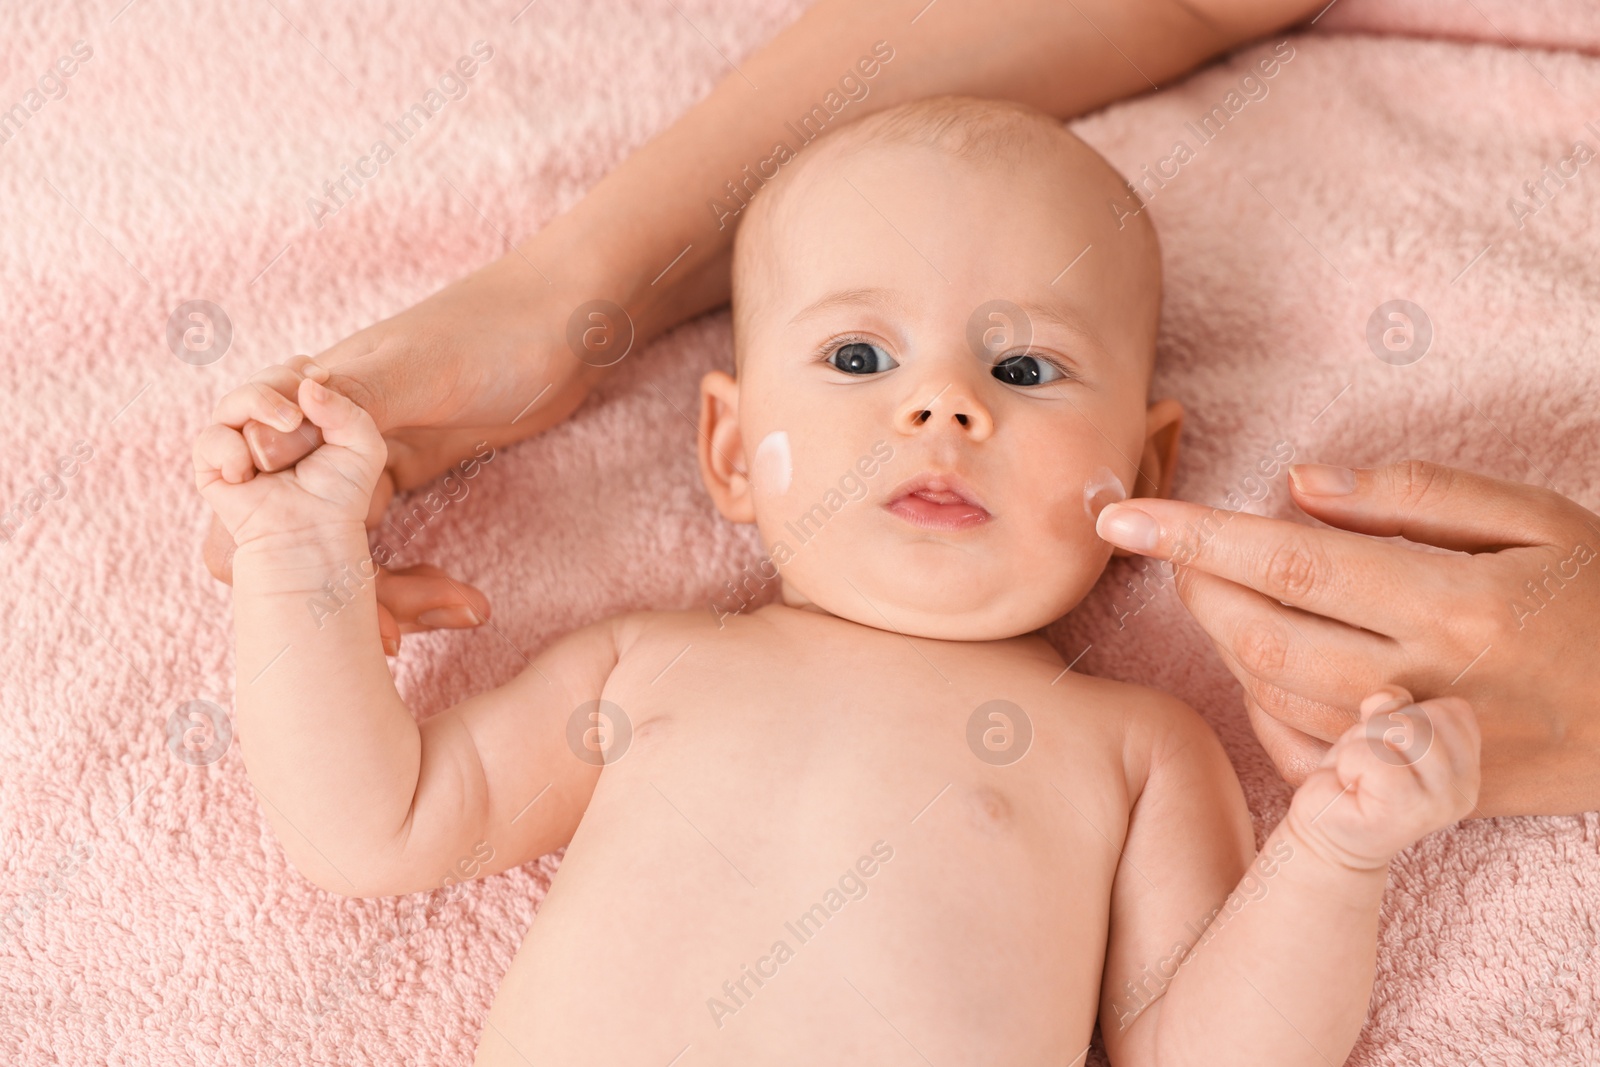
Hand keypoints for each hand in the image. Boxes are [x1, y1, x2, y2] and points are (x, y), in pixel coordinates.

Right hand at [194, 372, 386, 549]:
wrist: (314, 535)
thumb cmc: (341, 494)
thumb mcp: (363, 446)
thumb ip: (347, 409)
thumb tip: (308, 384)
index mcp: (298, 414)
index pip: (290, 372)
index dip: (300, 368)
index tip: (320, 375)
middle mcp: (265, 424)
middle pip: (262, 379)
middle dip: (280, 383)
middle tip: (299, 414)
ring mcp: (238, 442)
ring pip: (233, 400)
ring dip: (258, 403)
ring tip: (287, 425)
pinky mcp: (214, 467)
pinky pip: (211, 440)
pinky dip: (229, 449)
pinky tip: (248, 470)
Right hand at [197, 253, 610, 647]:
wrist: (569, 319)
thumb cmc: (496, 329)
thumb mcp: (424, 367)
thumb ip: (349, 400)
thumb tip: (262, 446)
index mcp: (310, 397)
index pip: (243, 478)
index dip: (260, 547)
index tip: (331, 588)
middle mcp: (322, 429)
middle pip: (285, 533)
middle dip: (329, 592)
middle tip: (391, 636)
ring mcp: (364, 454)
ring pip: (336, 547)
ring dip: (378, 597)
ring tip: (443, 620)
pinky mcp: (405, 471)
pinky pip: (380, 540)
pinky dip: (406, 581)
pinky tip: (456, 603)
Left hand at [1094, 460, 1599, 816]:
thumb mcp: (1534, 517)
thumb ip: (1412, 493)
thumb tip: (1297, 483)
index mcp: (1449, 601)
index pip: (1286, 560)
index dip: (1191, 534)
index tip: (1119, 513)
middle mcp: (1421, 681)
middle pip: (1257, 637)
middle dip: (1192, 586)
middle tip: (1168, 545)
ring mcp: (1414, 746)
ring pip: (1269, 696)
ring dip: (1219, 638)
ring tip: (1214, 586)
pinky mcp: (1416, 791)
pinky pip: (1301, 753)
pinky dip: (1258, 703)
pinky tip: (1260, 660)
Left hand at [1284, 687, 1479, 870]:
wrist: (1328, 834)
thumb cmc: (1359, 778)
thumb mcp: (1380, 732)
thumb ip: (1393, 708)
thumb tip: (1389, 697)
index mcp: (1467, 767)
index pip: (1453, 710)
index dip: (1409, 713)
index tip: (1389, 742)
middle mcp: (1464, 787)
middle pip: (1427, 716)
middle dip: (1382, 725)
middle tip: (1368, 758)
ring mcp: (1439, 802)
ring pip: (1402, 731)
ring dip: (1364, 742)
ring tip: (1360, 771)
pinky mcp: (1406, 810)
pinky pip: (1376, 757)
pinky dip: (1350, 761)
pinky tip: (1351, 784)